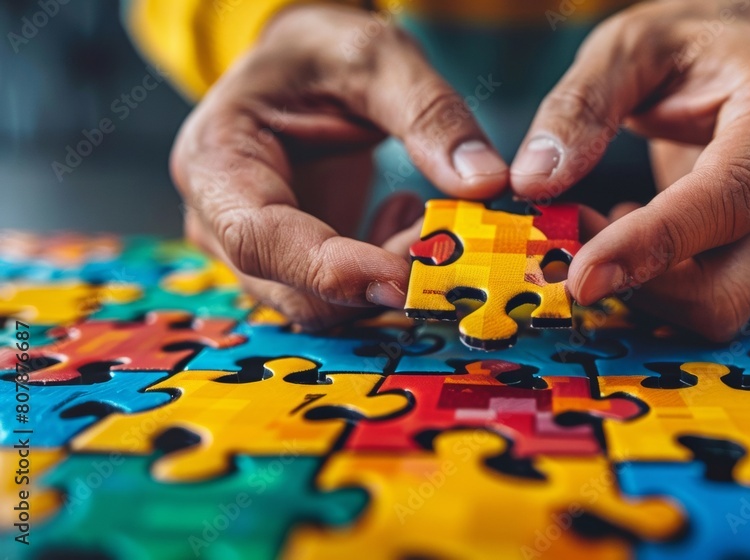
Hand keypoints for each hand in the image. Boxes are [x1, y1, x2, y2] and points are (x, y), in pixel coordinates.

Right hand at [171, 4, 506, 328]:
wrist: (299, 63)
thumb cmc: (322, 51)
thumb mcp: (379, 57)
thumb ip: (430, 115)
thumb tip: (483, 182)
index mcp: (216, 159)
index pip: (261, 239)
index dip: (333, 270)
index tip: (407, 276)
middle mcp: (219, 218)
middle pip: (292, 289)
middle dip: (377, 278)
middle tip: (444, 236)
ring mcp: (251, 250)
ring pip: (320, 305)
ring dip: (387, 278)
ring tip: (424, 213)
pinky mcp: (288, 265)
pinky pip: (338, 298)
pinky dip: (385, 274)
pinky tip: (403, 216)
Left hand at [511, 0, 749, 340]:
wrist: (740, 46)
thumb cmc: (689, 37)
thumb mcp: (628, 44)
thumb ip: (581, 105)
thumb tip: (534, 180)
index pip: (725, 203)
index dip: (651, 247)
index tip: (581, 276)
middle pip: (729, 286)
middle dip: (642, 283)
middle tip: (571, 238)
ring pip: (716, 301)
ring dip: (641, 285)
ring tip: (591, 222)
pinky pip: (703, 290)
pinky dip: (649, 278)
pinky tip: (617, 225)